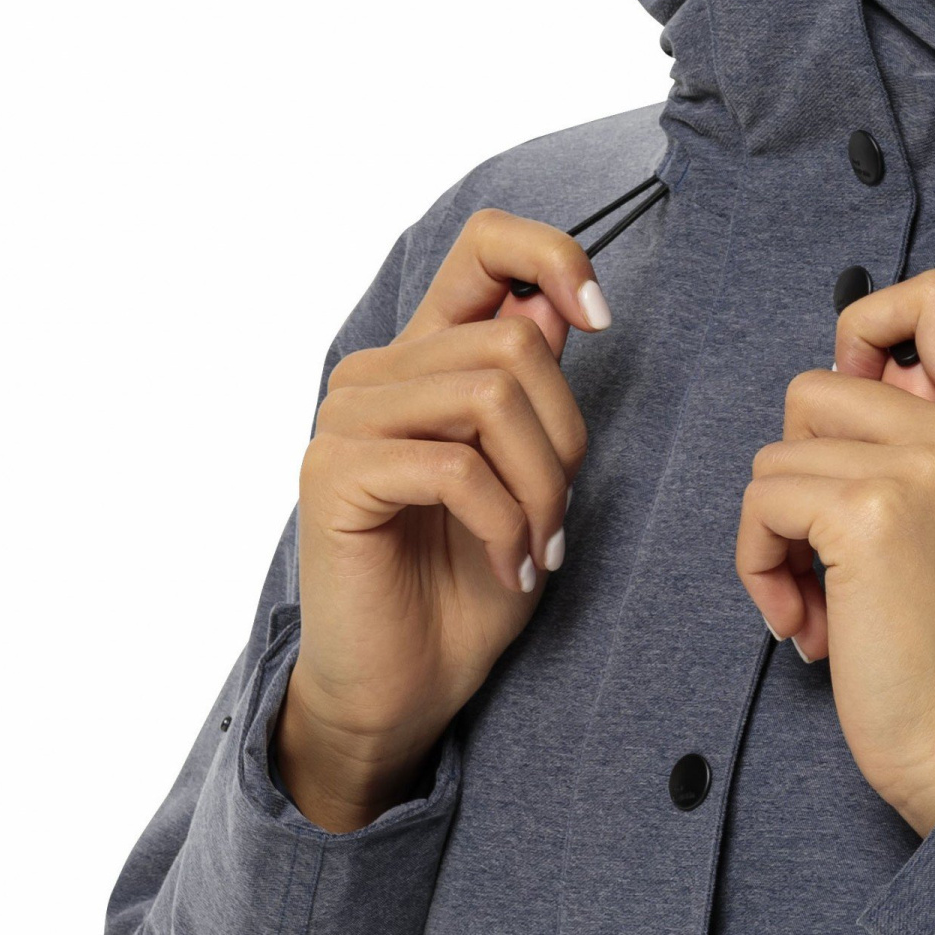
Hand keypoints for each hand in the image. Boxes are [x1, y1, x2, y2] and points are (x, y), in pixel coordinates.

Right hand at [274, 211, 606, 831]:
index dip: (553, 257)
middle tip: (558, 517)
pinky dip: (505, 523)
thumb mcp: (527, 477)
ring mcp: (346, 418)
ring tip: (537, 545)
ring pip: (489, 396)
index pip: (484, 246)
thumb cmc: (465, 586)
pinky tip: (512, 566)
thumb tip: (552, 309)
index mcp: (427, 359)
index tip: (599, 318)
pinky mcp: (334, 473)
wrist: (404, 688)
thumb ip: (531, 392)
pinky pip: (454, 467)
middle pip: (512, 343)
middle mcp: (377, 373)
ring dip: (540, 486)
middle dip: (565, 438)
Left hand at [735, 269, 934, 834]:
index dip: (868, 329)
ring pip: (778, 449)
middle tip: (829, 553)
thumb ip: (921, 440)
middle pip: (818, 384)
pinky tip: (805, 623)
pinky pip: (762, 499)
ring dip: (774, 532)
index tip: (855, 409)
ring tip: (820, 600)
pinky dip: (758, 564)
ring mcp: (924, 466)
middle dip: (798, 472)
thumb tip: (841, 382)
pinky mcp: (867, 512)